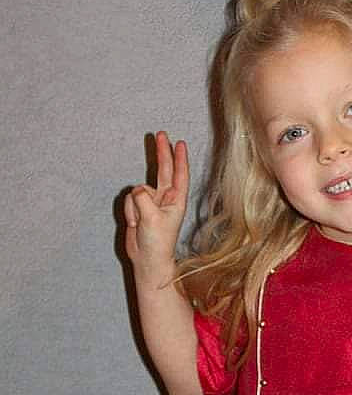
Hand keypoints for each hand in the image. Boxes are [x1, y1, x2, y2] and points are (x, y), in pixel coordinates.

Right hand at [124, 131, 188, 278]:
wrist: (147, 260)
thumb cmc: (157, 242)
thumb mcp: (152, 218)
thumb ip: (143, 198)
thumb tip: (137, 189)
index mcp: (176, 201)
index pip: (179, 175)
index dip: (179, 158)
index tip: (179, 142)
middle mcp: (165, 199)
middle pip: (163, 170)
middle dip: (161, 153)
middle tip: (160, 134)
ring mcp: (152, 203)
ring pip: (138, 190)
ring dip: (135, 206)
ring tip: (140, 224)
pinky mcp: (139, 209)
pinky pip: (129, 200)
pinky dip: (129, 212)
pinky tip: (135, 225)